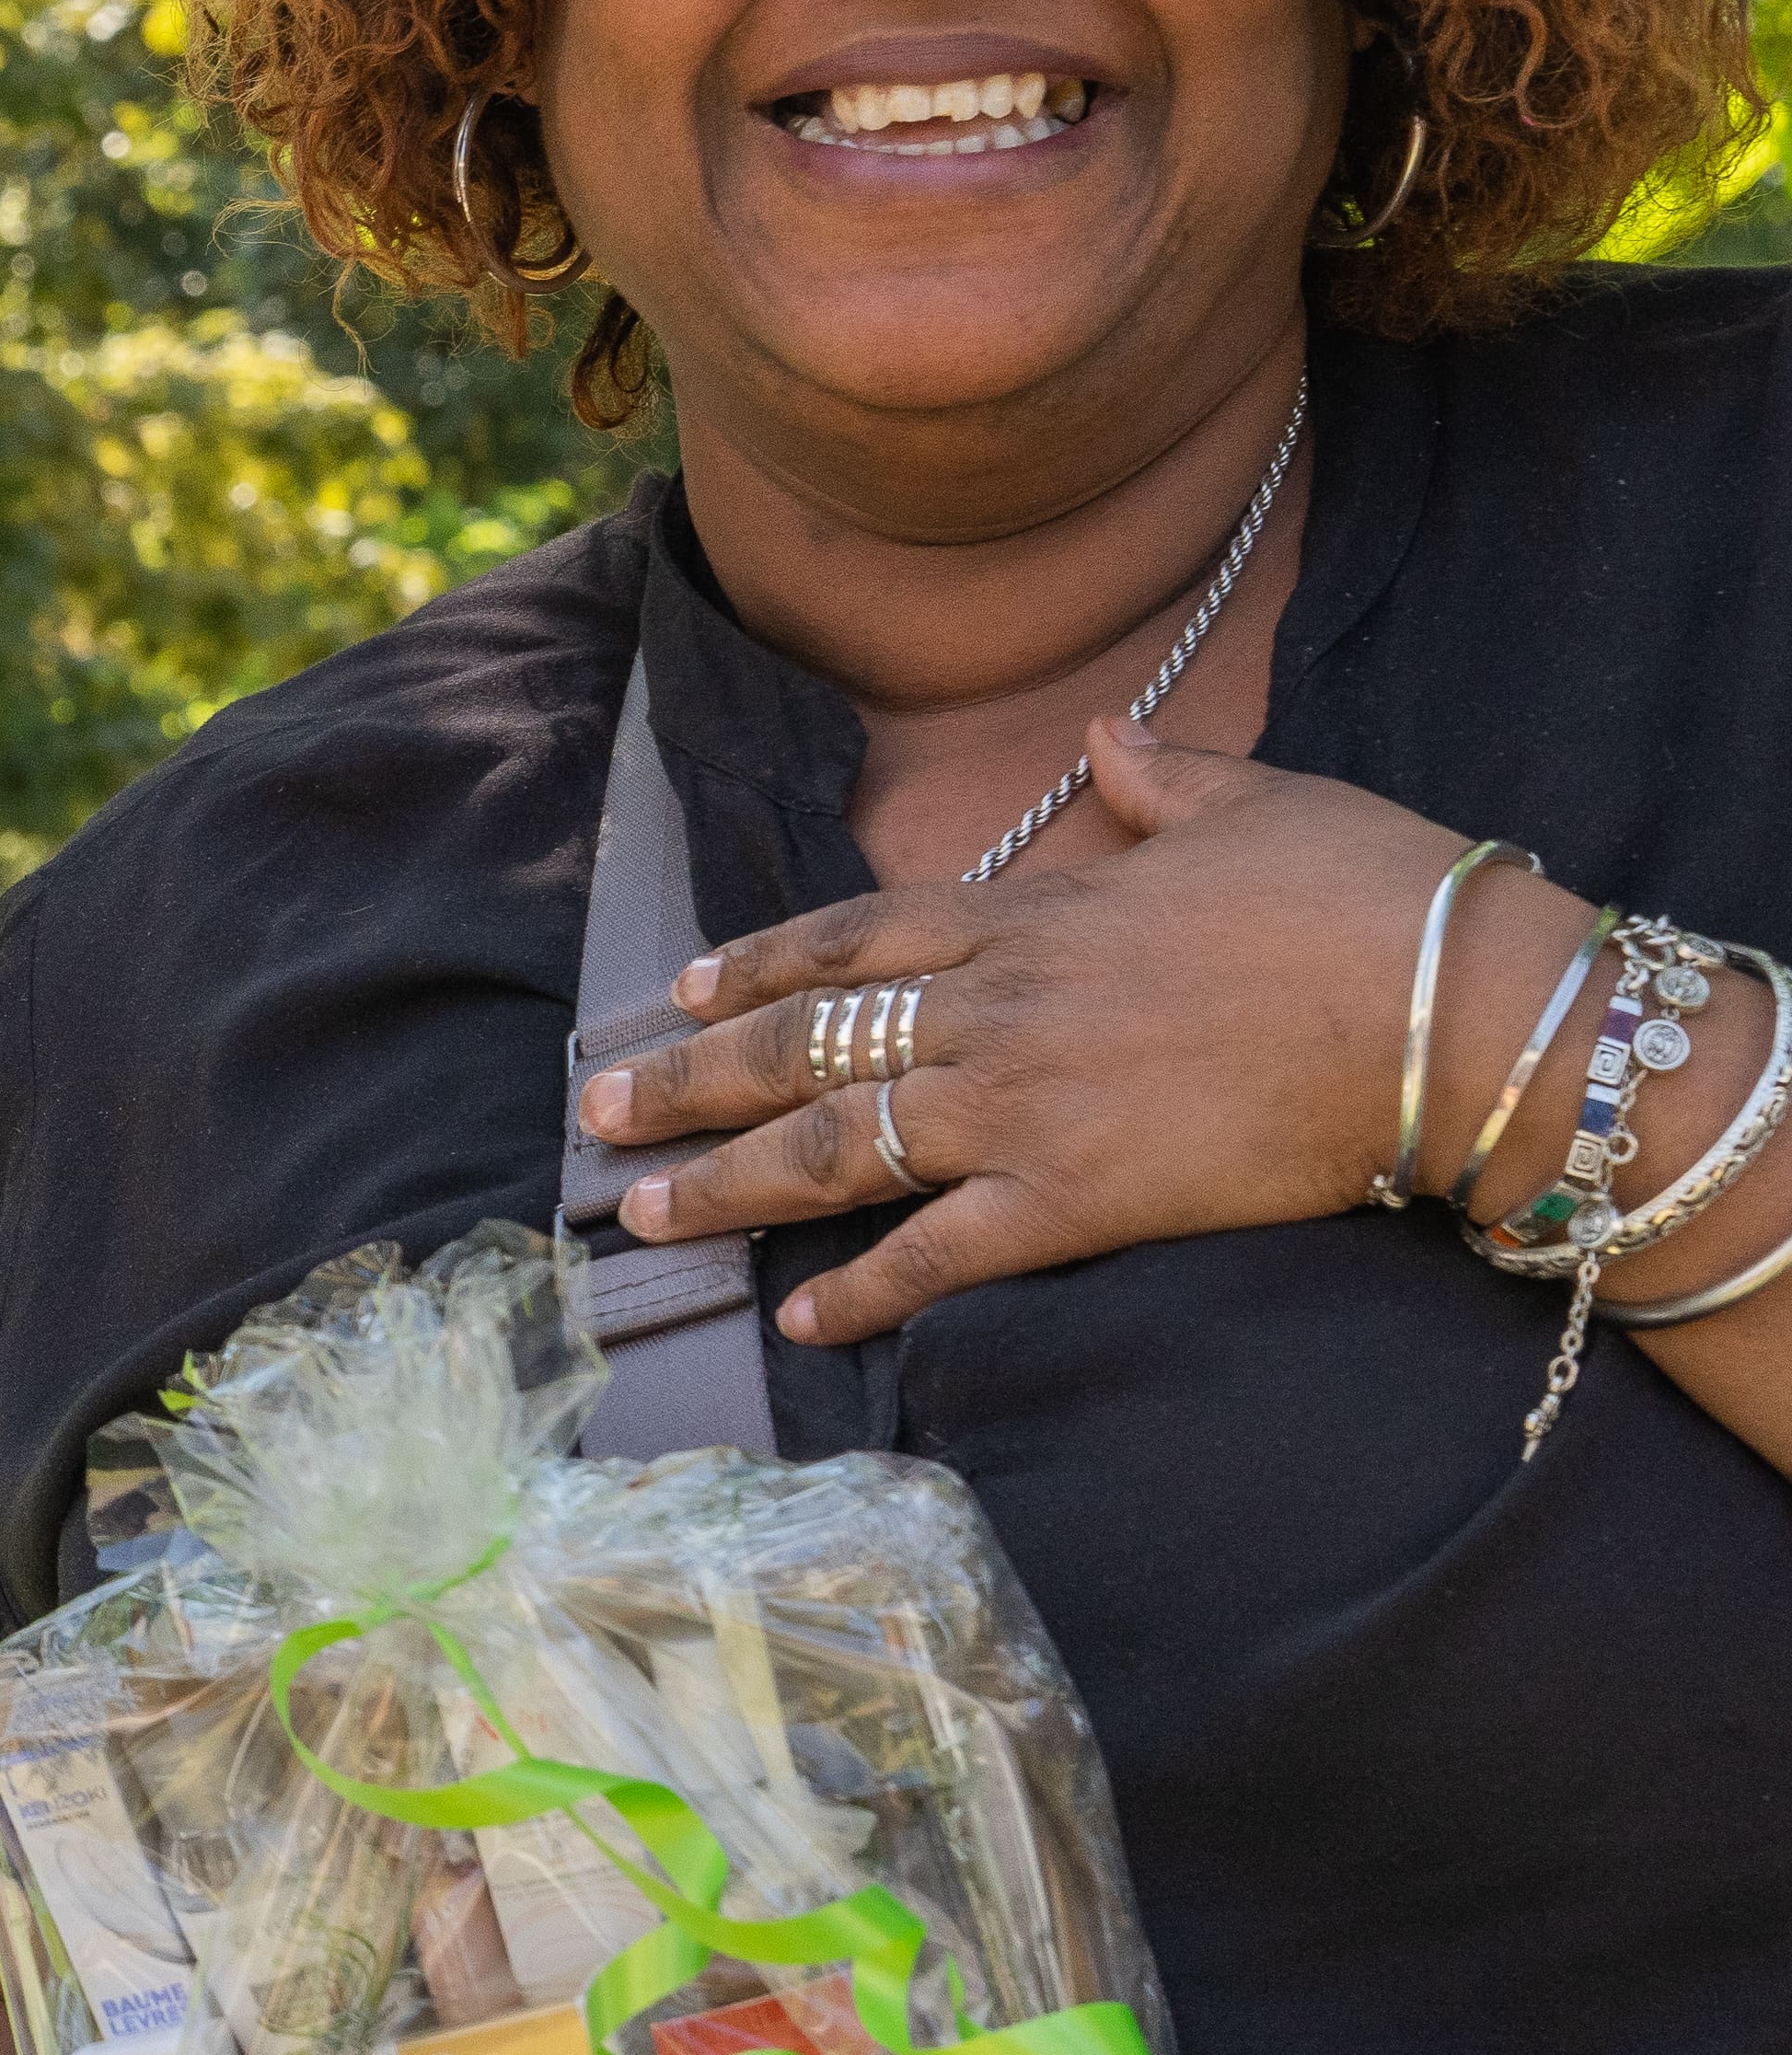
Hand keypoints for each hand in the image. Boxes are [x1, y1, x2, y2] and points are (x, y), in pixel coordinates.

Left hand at [578, 720, 1464, 1343]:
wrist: (1457, 1009)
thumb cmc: (1372, 900)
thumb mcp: (1255, 802)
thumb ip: (1162, 778)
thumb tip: (1111, 740)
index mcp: (1031, 913)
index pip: (852, 935)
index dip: (755, 966)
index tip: (678, 989)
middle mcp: (998, 1008)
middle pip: (805, 1044)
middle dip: (689, 1079)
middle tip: (598, 1113)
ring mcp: (1025, 1106)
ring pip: (833, 1145)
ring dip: (727, 1183)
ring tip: (641, 1212)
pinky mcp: (1076, 1199)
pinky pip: (938, 1252)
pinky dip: (860, 1288)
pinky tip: (794, 1314)